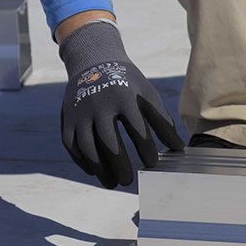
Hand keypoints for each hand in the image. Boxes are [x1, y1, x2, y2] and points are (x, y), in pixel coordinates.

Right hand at [59, 21, 183, 187]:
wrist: (94, 62)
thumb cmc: (127, 83)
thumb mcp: (147, 94)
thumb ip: (161, 120)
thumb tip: (177, 147)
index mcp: (124, 97)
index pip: (137, 129)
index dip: (146, 149)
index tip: (153, 165)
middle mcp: (100, 105)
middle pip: (109, 141)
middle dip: (119, 164)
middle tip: (128, 181)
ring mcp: (81, 112)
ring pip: (87, 146)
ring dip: (99, 168)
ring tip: (111, 183)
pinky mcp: (68, 117)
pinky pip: (71, 144)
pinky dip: (82, 160)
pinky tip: (94, 171)